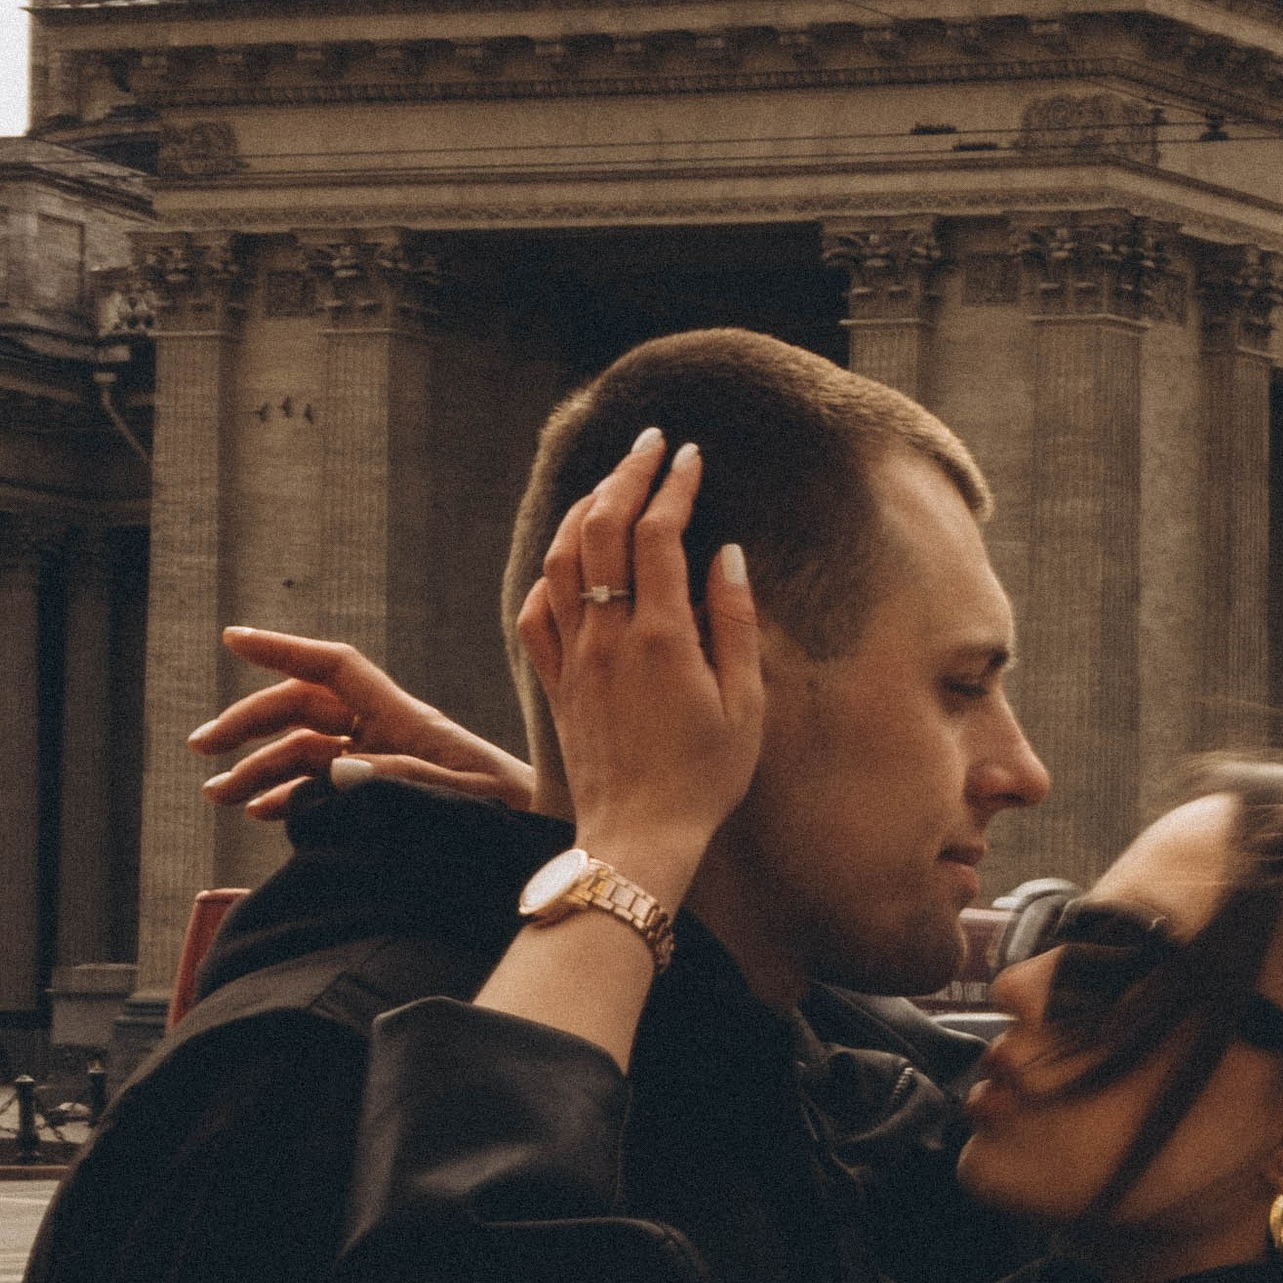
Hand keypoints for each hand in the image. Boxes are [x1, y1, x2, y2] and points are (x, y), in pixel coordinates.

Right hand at [190, 633, 535, 819]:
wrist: (550, 843)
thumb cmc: (516, 816)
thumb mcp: (464, 798)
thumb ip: (402, 780)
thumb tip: (333, 769)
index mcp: (406, 720)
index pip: (333, 668)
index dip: (283, 648)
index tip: (232, 638)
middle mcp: (389, 732)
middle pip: (303, 711)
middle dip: (249, 723)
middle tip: (200, 748)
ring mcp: (386, 762)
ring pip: (306, 753)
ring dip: (259, 769)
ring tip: (217, 796)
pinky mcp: (389, 794)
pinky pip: (327, 787)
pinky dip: (291, 797)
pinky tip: (262, 814)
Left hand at [517, 432, 762, 910]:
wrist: (638, 837)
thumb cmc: (704, 779)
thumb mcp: (744, 705)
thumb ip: (734, 623)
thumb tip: (726, 556)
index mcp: (660, 637)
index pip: (659, 534)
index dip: (673, 485)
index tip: (689, 456)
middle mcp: (608, 636)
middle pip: (604, 529)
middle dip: (627, 475)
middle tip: (650, 445)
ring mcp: (575, 657)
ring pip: (562, 559)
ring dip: (585, 511)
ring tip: (610, 486)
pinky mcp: (555, 682)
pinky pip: (537, 610)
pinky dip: (550, 573)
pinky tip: (568, 562)